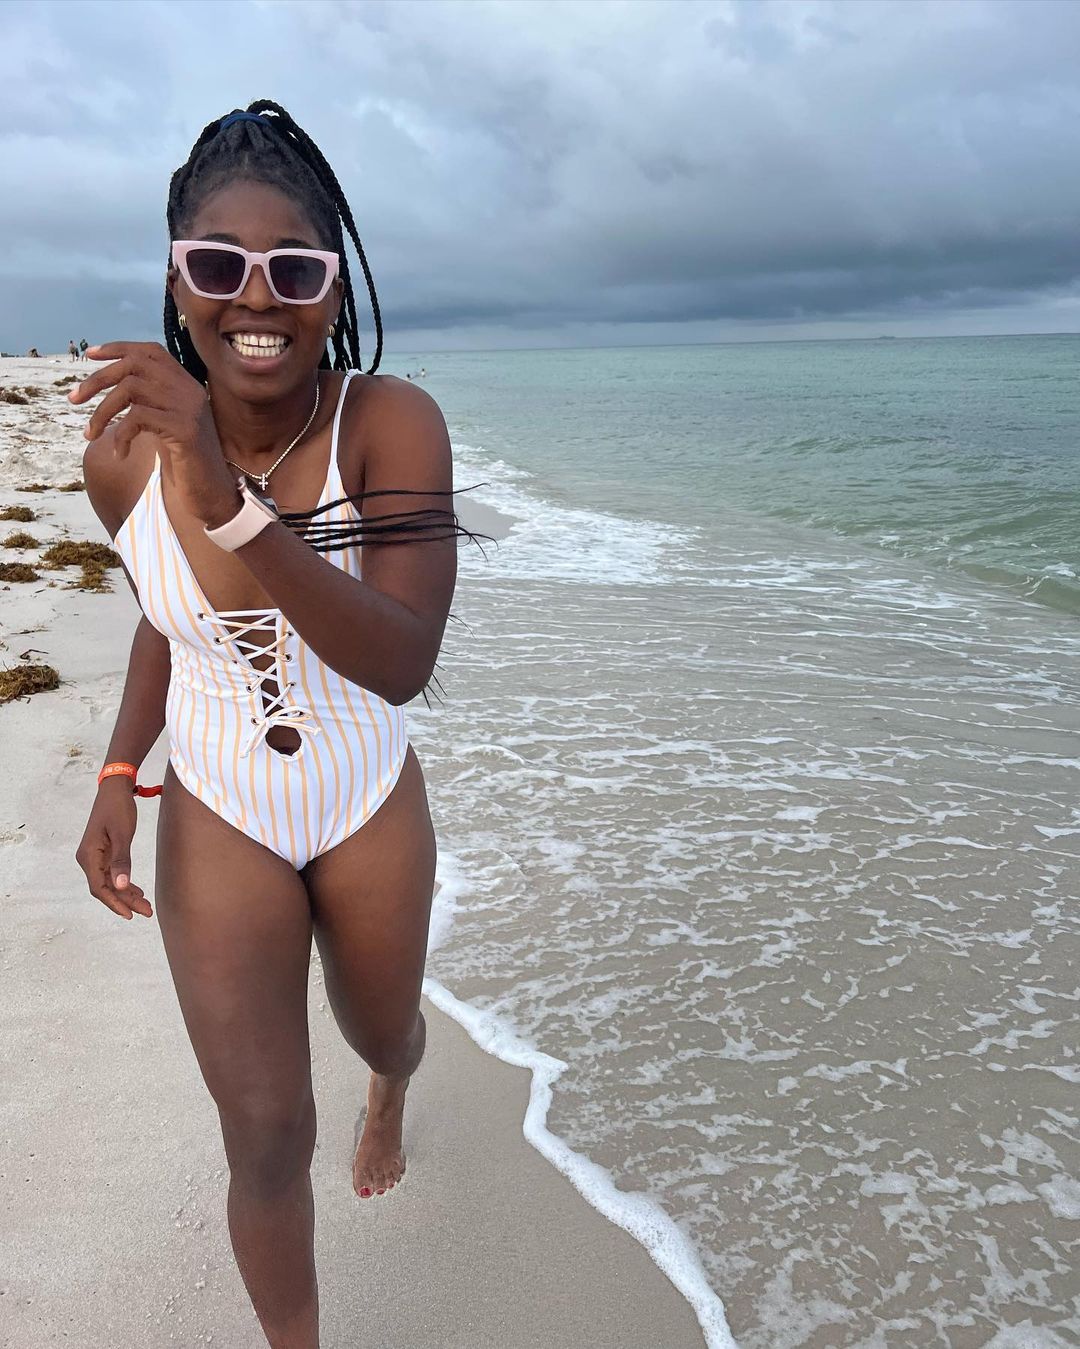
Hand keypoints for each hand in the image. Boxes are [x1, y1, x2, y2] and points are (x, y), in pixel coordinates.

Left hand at [69, 341, 239, 526]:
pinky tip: (120, 454)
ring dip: (102, 412)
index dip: (119, 348)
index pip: (150, 351)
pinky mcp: (184, 430)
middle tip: (74, 399)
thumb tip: (112, 386)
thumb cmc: (186, 464)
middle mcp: (190, 391)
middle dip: (97, 379)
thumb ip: (149, 403)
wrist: (214, 495)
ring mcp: (189, 408)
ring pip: (130, 389)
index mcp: (187, 385)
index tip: (91, 356)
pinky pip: (138, 418)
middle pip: (134, 365)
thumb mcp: (166, 425)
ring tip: (91, 434)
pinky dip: (120, 436)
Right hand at [75, 778, 152, 920]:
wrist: (115, 788)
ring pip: (110, 882)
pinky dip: (124, 883)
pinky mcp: (103, 852)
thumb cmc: (118, 808)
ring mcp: (95, 856)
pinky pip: (112, 873)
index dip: (115, 903)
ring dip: (126, 894)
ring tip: (145, 905)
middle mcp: (88, 859)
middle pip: (106, 888)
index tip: (131, 914)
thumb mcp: (123, 834)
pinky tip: (137, 891)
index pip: (100, 888)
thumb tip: (121, 886)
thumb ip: (121, 861)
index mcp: (89, 856)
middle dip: (125, 902)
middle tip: (146, 912)